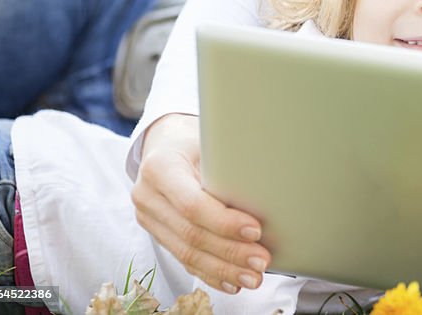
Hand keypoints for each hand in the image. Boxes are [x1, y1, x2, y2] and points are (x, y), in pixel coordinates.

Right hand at [131, 113, 271, 292]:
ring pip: (187, 253)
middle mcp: (147, 196)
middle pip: (192, 234)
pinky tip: (232, 283)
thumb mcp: (209, 139)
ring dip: (223, 269)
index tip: (256, 230)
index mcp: (160, 168)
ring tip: (253, 278)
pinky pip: (184, 259)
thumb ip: (228, 161)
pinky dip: (210, 273)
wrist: (166, 142)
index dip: (225, 222)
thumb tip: (273, 181)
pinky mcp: (157, 233)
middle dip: (230, 252)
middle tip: (262, 262)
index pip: (192, 204)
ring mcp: (148, 218)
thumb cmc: (196, 139)